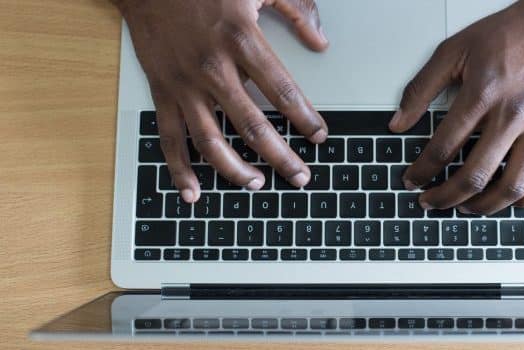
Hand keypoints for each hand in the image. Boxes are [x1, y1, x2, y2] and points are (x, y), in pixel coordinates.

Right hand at [115, 0, 328, 202]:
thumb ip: (296, 10)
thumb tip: (321, 42)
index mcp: (242, 40)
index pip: (282, 91)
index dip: (304, 118)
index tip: (319, 136)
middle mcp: (213, 68)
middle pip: (252, 126)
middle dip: (280, 156)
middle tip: (299, 177)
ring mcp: (184, 84)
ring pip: (211, 140)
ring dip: (235, 170)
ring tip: (257, 184)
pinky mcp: (162, 91)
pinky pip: (169, 138)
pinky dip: (179, 169)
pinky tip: (193, 191)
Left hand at [390, 0, 523, 213]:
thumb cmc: (511, 33)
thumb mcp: (455, 49)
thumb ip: (422, 87)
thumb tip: (398, 122)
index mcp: (483, 94)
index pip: (443, 147)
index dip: (422, 170)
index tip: (412, 180)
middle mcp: (513, 115)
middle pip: (475, 175)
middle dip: (445, 197)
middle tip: (430, 202)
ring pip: (513, 186)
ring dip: (484, 206)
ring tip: (466, 208)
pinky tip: (511, 202)